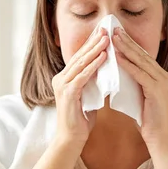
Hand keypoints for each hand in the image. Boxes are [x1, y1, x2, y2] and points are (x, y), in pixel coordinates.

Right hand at [52, 27, 108, 144]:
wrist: (71, 139)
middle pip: (79, 56)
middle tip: (106, 29)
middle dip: (93, 42)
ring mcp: (62, 86)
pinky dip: (93, 66)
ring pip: (80, 63)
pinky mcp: (67, 94)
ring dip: (95, 50)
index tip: (104, 33)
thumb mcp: (89, 96)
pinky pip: (82, 76)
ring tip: (107, 39)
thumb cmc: (81, 120)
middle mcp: (60, 79)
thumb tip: (106, 72)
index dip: (91, 44)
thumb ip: (93, 83)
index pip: (80, 57)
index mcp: (65, 78)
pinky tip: (103, 58)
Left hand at [112, 27, 167, 146]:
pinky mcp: (157, 90)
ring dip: (126, 48)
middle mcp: (164, 76)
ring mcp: (162, 82)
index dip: (129, 44)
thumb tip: (118, 72)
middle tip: (112, 29)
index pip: (143, 56)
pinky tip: (117, 57)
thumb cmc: (147, 120)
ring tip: (112, 38)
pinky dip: (128, 64)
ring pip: (141, 61)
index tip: (116, 34)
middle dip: (127, 41)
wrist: (159, 137)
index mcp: (161, 76)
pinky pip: (140, 74)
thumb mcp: (139, 96)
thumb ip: (134, 83)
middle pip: (142, 54)